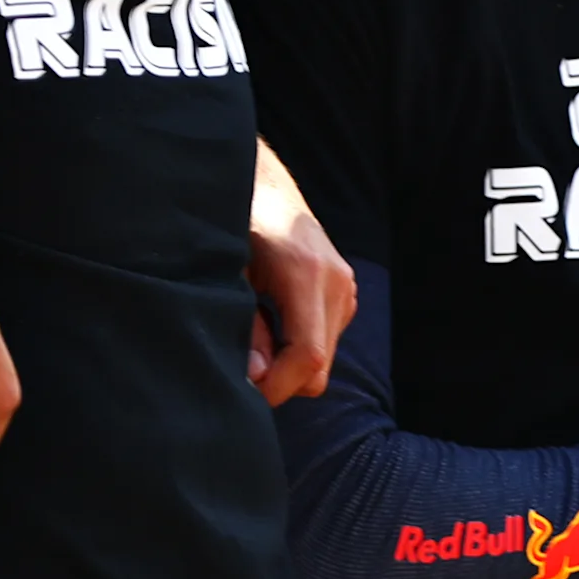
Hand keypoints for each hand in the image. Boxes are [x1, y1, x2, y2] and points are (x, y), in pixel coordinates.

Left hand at [248, 144, 352, 405]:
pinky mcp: (346, 291)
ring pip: (325, 360)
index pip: (309, 356)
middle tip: (243, 370)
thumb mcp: (232, 274)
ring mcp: (346, 287)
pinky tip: (273, 326)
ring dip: (290, 365)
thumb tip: (256, 377)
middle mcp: (336, 283)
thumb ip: (246, 327)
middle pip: (321, 368)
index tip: (246, 394)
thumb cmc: (237, 223)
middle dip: (282, 381)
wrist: (264, 184)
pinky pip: (327, 340)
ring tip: (254, 342)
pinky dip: (301, 347)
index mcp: (307, 275)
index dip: (278, 387)